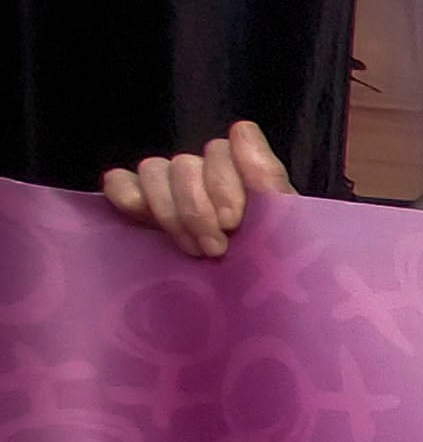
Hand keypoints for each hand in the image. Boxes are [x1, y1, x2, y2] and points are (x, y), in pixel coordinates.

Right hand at [102, 120, 292, 259]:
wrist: (255, 314)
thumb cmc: (275, 270)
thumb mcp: (284, 227)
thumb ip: (266, 178)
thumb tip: (241, 128)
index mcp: (242, 176)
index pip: (221, 149)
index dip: (223, 182)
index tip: (233, 222)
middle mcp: (204, 177)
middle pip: (185, 163)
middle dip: (197, 209)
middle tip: (215, 249)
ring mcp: (169, 191)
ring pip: (154, 169)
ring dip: (169, 211)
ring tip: (192, 250)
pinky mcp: (138, 209)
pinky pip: (119, 181)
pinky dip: (126, 193)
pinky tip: (140, 216)